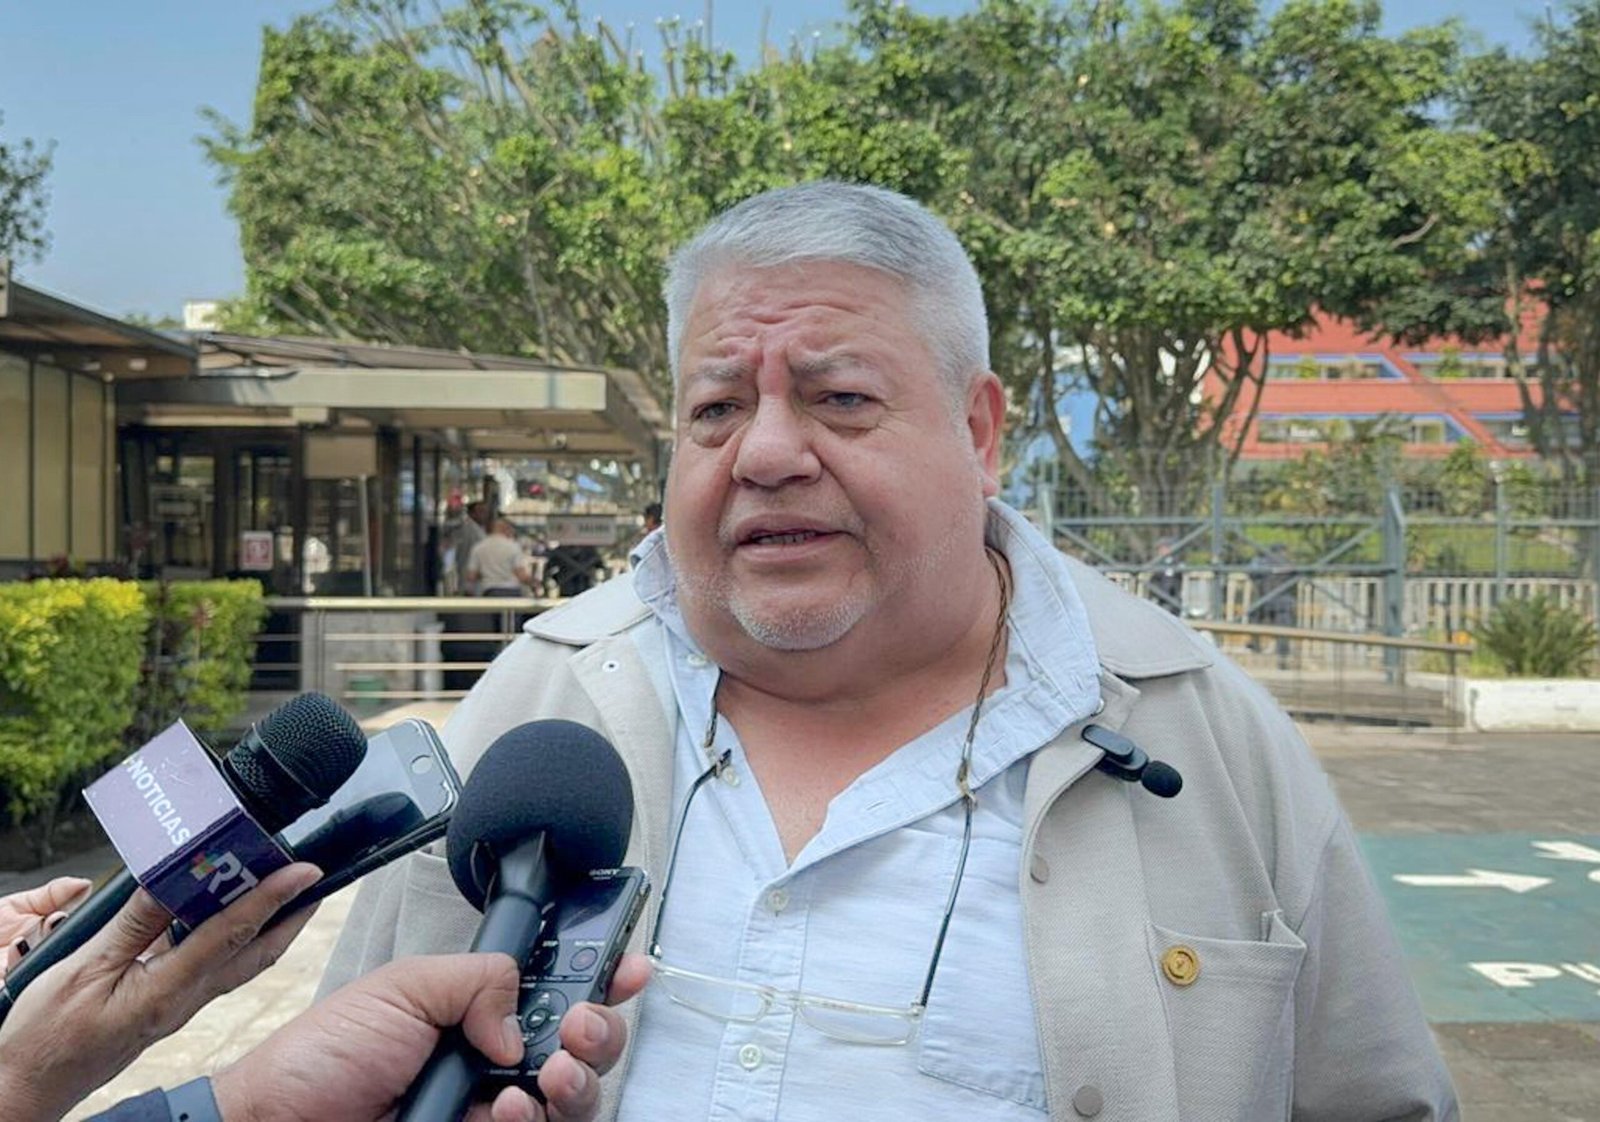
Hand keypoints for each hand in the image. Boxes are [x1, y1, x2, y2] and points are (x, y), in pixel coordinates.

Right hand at [0, 862, 321, 1121]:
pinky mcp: (167, 1009)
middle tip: (315, 878)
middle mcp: (184, 1001)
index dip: (272, 897)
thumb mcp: (85, 970)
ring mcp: (179, 1008)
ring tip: (285, 891)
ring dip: (268, 927)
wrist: (29, 1087)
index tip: (305, 870)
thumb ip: (134, 924)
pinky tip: (226, 919)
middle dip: (292, 916)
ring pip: (240, 963)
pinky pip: (214, 970)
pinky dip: (232, 940)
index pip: (232, 933)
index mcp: (166, 991)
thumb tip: (171, 879)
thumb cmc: (47, 1036)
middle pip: (256, 953)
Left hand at [212, 952, 650, 1121]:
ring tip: (552, 1074)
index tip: (630, 972)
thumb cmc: (321, 1057)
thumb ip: (475, 981)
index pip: (558, 993)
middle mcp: (495, 1065)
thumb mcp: (402, 988)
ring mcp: (489, 1113)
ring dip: (579, 1081)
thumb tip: (521, 1022)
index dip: (602, 982)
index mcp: (479, 1013)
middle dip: (600, 1032)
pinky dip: (534, 1120)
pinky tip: (507, 1109)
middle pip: (583, 1050)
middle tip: (580, 1027)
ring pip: (574, 1102)